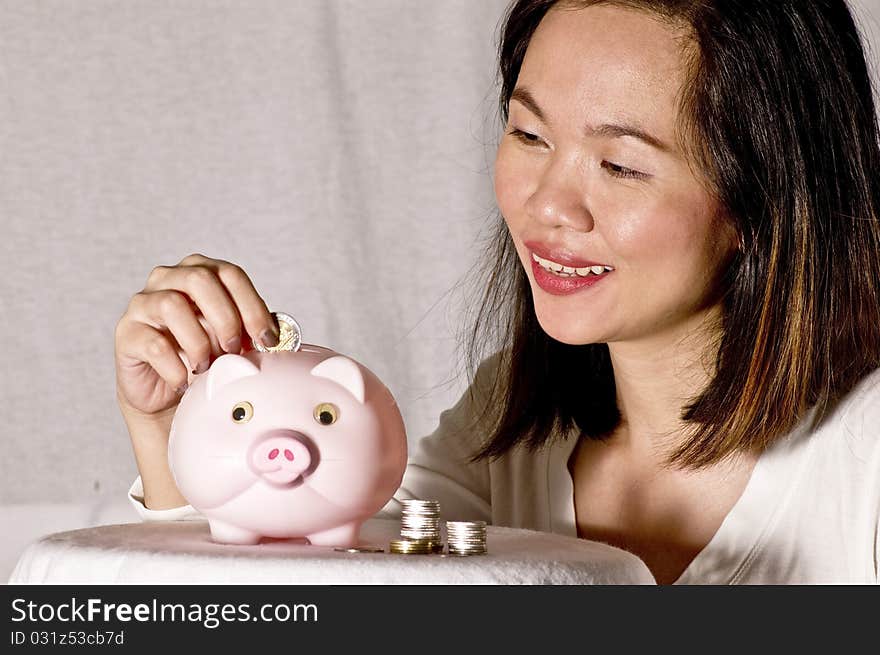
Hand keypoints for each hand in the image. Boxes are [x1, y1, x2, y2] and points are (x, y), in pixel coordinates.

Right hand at [115, 253, 279, 418]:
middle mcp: (168, 279)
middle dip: (226, 318)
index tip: (267, 339)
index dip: (253, 306)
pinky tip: (185, 381)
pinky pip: (153, 343)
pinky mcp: (127, 333)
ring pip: (172, 305)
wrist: (169, 393)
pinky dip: (177, 367)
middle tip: (234, 349)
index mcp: (201, 273)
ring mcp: (143, 304)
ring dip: (199, 341)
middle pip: (201, 280)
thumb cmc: (205, 357)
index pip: (230, 274)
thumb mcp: (235, 340)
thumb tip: (278, 335)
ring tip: (207, 366)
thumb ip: (253, 330)